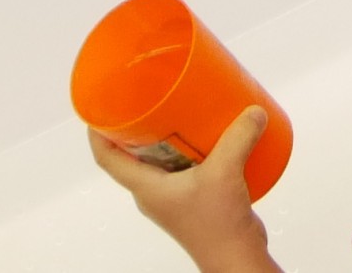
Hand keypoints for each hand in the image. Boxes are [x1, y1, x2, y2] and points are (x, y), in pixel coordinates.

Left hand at [89, 108, 280, 272]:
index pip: (108, 159)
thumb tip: (253, 110)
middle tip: (156, 95)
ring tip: (189, 108)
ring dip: (171, 135)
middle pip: (135, 154)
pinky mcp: (194, 197)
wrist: (234, 258)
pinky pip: (187, 165)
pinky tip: (216, 135)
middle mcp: (154, 192)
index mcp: (146, 188)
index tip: (101, 106)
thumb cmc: (216, 224)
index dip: (98, 132)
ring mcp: (174, 196)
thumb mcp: (225, 172)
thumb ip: (239, 136)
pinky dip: (195, 147)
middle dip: (141, 124)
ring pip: (163, 158)